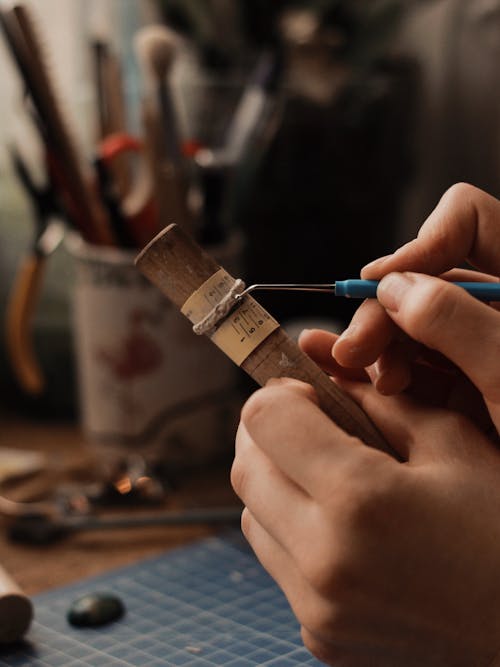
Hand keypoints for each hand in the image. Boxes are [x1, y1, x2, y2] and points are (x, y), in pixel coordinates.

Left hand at [232, 376, 499, 666]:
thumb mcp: (454, 446)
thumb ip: (381, 404)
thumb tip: (327, 381)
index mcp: (360, 500)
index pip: (265, 420)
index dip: (279, 393)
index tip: (304, 392)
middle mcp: (324, 562)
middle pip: (245, 469)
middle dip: (266, 434)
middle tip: (303, 422)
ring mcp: (318, 610)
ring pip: (252, 518)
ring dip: (274, 482)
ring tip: (322, 473)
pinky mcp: (321, 638)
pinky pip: (279, 564)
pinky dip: (292, 531)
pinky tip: (339, 525)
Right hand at [332, 183, 499, 406]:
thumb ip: (456, 323)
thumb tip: (393, 286)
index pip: (470, 221)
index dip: (421, 246)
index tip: (380, 288)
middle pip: (429, 278)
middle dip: (385, 310)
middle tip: (353, 352)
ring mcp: (487, 344)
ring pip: (418, 322)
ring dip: (385, 346)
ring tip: (374, 382)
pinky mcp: (473, 382)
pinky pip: (423, 363)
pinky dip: (394, 371)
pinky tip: (370, 385)